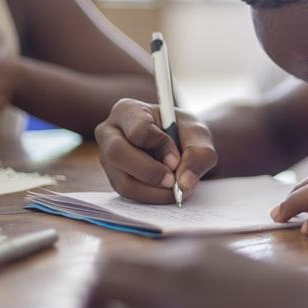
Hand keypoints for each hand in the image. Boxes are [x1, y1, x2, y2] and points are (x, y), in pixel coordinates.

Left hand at [84, 243, 307, 307]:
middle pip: (106, 272)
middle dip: (90, 292)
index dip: (107, 275)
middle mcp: (175, 271)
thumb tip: (163, 277)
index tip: (103, 291)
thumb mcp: (232, 267)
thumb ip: (194, 268)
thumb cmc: (278, 298)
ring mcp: (176, 304)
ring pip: (102, 299)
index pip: (127, 255)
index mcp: (190, 252)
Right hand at [94, 98, 216, 203]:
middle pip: (117, 154)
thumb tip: (184, 182)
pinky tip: (167, 192)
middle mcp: (110, 132)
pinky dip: (151, 197)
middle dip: (149, 172)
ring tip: (176, 189)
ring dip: (153, 191)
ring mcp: (108, 158)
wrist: (182, 144)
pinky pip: (128, 194)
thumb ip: (199, 154)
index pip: (138, 130)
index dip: (160, 147)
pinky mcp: (114, 178)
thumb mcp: (199, 135)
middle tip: (174, 182)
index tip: (177, 159)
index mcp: (128, 110)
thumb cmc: (185, 132)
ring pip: (123, 180)